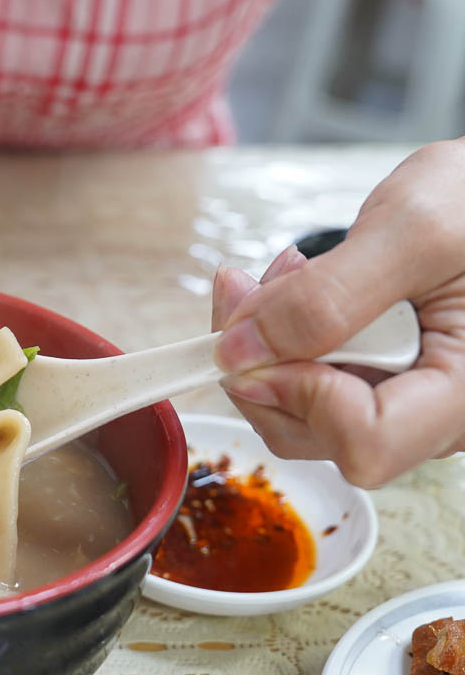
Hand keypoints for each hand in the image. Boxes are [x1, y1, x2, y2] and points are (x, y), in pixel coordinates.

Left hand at [211, 139, 464, 486]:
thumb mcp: (410, 230)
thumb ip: (325, 297)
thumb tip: (239, 356)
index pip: (365, 445)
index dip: (299, 394)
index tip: (263, 334)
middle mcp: (436, 416)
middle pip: (313, 433)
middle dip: (265, 360)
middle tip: (262, 282)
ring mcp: (403, 403)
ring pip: (295, 413)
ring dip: (267, 344)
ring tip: (289, 273)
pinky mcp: (377, 383)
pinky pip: (304, 384)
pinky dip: (281, 338)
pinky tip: (299, 286)